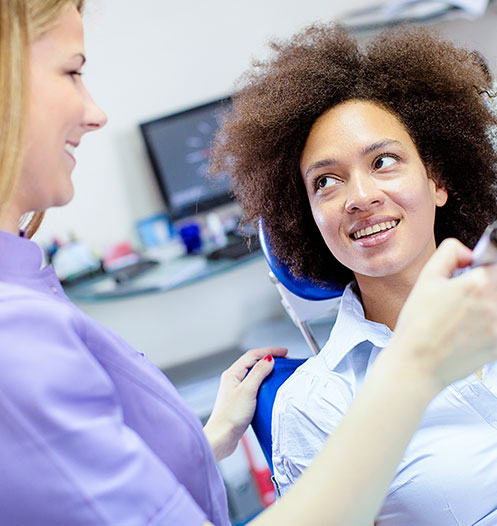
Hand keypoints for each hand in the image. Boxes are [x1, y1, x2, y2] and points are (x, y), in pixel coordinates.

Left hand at [204, 346, 286, 460]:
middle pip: (253, 362)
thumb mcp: (248, 391)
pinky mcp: (241, 400)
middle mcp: (233, 379)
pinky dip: (265, 382)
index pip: (253, 355)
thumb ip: (258, 373)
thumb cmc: (231, 416)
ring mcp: (236, 390)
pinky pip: (255, 385)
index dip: (269, 351)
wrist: (222, 437)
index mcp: (232, 373)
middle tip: (284, 360)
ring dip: (267, 370)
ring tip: (280, 371)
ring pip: (254, 374)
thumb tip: (269, 359)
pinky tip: (271, 388)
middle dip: (269, 358)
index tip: (284, 352)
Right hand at [389, 238, 496, 393]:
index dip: (483, 267)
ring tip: (466, 315)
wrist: (416, 364)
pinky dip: (488, 323)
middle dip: (485, 286)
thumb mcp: (426, 279)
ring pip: (496, 303)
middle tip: (466, 297)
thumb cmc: (417, 324)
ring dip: (487, 304)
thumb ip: (449, 253)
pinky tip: (469, 330)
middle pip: (496, 283)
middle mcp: (493, 303)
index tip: (475, 272)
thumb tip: (469, 253)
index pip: (495, 261)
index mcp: (476, 283)